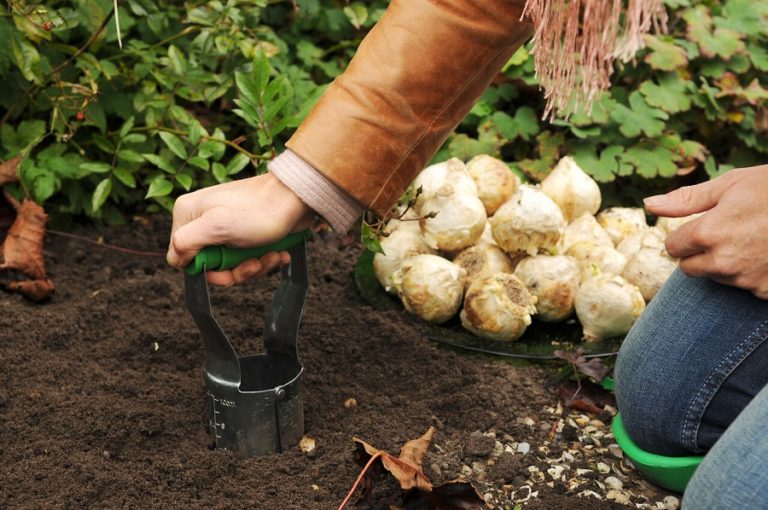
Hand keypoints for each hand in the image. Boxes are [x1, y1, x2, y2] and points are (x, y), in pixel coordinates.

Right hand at [167, 173, 313, 284]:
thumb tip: (175, 259)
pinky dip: (264, 260)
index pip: (181, 256)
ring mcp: (226, 227)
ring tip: (270, 255)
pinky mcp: (246, 234)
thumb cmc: (259, 209)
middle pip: (210, 264)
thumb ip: (186, 242)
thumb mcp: (216, 226)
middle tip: (254, 262)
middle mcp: (204, 220)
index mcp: (189, 214)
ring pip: (231, 265)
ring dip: (254, 266)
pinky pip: (248, 259)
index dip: (206, 269)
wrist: (297, 198)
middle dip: (235, 270)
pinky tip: (277, 252)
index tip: (226, 269)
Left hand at [644, 165, 767, 298]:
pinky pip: (746, 287)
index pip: (672, 247)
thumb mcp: (731, 185)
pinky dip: (752, 275)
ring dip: (726, 264)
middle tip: (728, 233)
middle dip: (700, 253)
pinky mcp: (766, 292)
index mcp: (708, 233)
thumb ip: (686, 200)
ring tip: (753, 240)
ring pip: (718, 277)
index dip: (685, 235)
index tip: (703, 225)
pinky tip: (767, 255)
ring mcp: (746, 280)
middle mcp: (723, 261)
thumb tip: (649, 205)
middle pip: (689, 268)